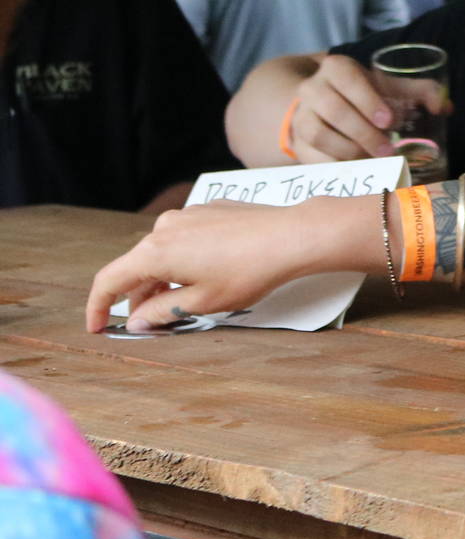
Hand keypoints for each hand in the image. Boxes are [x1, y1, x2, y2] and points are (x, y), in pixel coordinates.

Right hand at [84, 198, 369, 332]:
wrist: (292, 235)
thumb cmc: (249, 271)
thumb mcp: (202, 302)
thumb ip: (161, 312)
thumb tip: (136, 321)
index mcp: (154, 252)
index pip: (108, 281)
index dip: (98, 308)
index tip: (98, 328)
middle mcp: (164, 228)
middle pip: (137, 267)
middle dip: (139, 297)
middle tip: (150, 324)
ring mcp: (187, 215)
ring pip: (162, 254)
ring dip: (163, 279)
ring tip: (183, 302)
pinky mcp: (209, 210)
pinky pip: (183, 239)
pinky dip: (183, 261)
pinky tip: (207, 275)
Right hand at [287, 55, 447, 163]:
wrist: (325, 104)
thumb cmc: (366, 95)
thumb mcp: (390, 87)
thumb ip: (420, 92)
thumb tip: (446, 106)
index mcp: (336, 68)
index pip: (348, 79)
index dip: (368, 100)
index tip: (389, 121)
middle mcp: (312, 88)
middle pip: (333, 110)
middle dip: (363, 132)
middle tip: (388, 149)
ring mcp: (301, 115)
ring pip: (317, 133)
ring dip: (348, 150)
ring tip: (373, 160)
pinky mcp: (297, 141)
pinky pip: (309, 155)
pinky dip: (333, 165)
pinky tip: (355, 169)